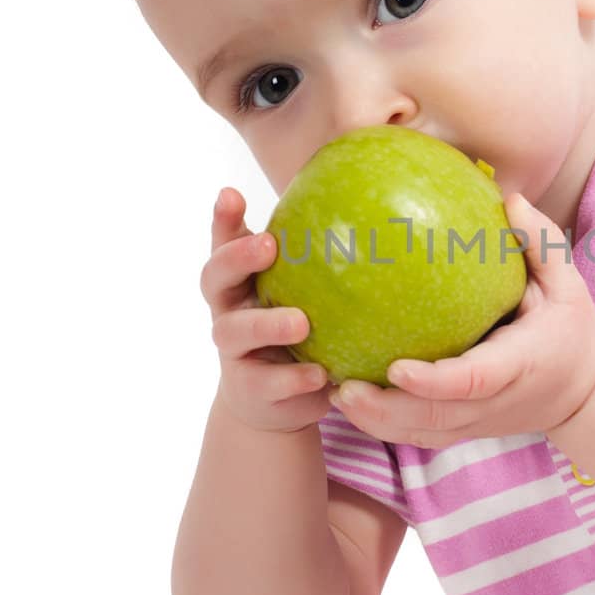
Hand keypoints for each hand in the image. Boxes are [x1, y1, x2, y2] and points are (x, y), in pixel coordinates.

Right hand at [201, 186, 334, 432]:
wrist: (279, 402)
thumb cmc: (299, 331)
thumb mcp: (307, 295)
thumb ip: (324, 263)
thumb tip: (379, 210)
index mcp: (241, 281)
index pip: (224, 243)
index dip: (223, 218)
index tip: (232, 193)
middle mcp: (229, 310)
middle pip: (215, 278)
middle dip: (237, 258)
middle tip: (268, 246)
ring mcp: (234, 351)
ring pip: (234, 332)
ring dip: (265, 324)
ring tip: (300, 323)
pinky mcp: (250, 388)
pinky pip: (268, 382)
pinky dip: (293, 377)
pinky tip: (319, 374)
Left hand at [327, 192, 594, 448]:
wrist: (586, 395)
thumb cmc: (571, 330)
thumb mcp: (568, 284)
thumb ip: (540, 244)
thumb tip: (507, 199)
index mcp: (520, 364)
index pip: (473, 379)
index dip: (435, 381)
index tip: (397, 369)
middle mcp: (496, 401)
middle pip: (436, 418)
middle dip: (388, 409)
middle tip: (342, 387)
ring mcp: (479, 422)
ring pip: (422, 434)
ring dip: (378, 423)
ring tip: (333, 395)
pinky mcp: (466, 430)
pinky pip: (421, 436)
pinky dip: (386, 427)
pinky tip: (350, 405)